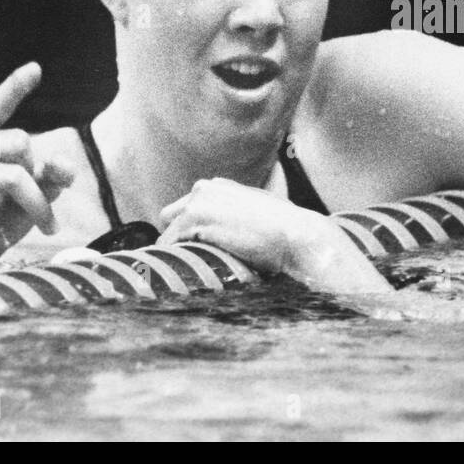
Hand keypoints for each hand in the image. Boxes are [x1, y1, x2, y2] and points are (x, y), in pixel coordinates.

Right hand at [0, 62, 73, 276]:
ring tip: (44, 223)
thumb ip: (52, 176)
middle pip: (18, 142)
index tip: (35, 69)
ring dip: (36, 201)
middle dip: (40, 175)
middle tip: (44, 207)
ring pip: (11, 171)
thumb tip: (63, 162)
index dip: (14, 87)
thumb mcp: (35, 195)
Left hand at [158, 178, 391, 293]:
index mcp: (219, 187)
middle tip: (187, 265)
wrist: (297, 235)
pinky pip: (167, 245)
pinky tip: (187, 275)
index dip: (189, 234)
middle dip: (176, 240)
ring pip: (167, 234)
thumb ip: (238, 218)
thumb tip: (234, 237)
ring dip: (175, 254)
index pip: (187, 210)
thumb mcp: (259, 215)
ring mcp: (197, 201)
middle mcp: (205, 188)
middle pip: (170, 218)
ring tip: (187, 276)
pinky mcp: (194, 218)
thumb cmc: (286, 232)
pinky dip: (174, 261)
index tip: (193, 255)